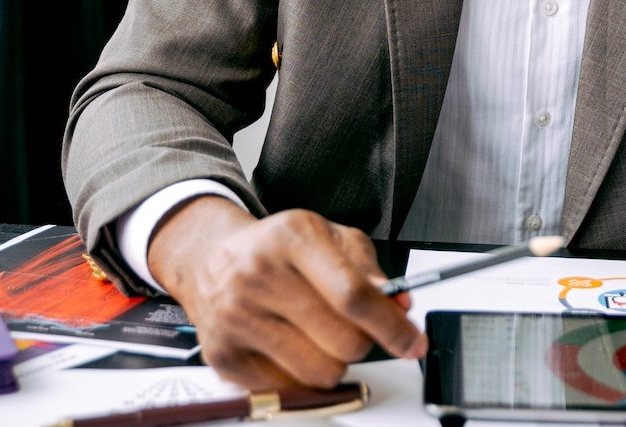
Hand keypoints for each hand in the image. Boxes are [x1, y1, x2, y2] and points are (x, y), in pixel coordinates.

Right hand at [147, 197, 426, 389]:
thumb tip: (400, 305)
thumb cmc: (279, 248)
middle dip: (363, 343)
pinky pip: (287, 388)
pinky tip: (291, 346)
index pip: (353, 294)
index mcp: (293, 237)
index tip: (413, 341)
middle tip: (355, 329)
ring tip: (320, 335)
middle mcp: (260, 275)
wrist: (212, 259)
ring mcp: (237, 317)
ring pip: (319, 372)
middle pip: (342, 341)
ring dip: (334, 362)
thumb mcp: (328, 237)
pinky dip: (301, 374)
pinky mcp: (222, 356)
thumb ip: (369, 269)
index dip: (391, 324)